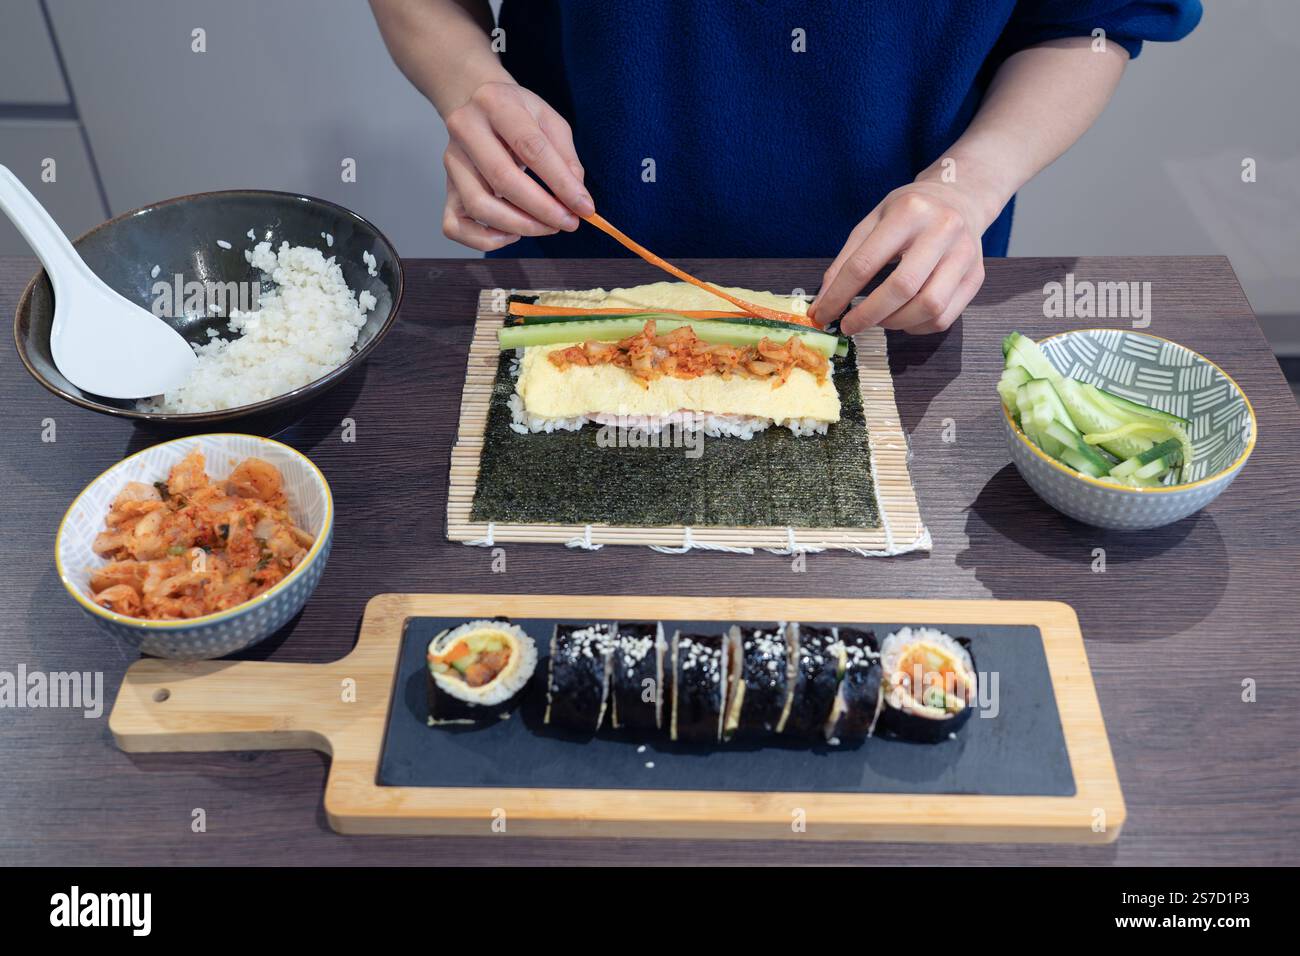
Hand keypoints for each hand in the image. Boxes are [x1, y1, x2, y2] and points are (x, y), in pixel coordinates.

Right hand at [442, 81, 593, 250]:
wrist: (476, 104)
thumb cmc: (518, 115)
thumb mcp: (549, 121)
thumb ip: (567, 158)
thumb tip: (577, 200)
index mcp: (495, 102)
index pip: (531, 148)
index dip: (561, 183)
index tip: (585, 208)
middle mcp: (465, 129)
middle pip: (503, 179)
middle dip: (542, 209)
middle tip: (568, 223)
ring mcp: (451, 161)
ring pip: (479, 206)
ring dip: (519, 226)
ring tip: (546, 227)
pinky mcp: (446, 188)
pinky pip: (455, 226)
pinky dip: (485, 239)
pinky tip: (511, 233)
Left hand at [809, 181, 988, 334]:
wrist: (960, 198)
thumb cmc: (909, 212)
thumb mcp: (873, 222)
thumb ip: (847, 260)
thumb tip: (824, 303)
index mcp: (909, 211)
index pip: (866, 263)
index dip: (840, 295)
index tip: (823, 315)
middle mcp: (942, 230)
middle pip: (902, 287)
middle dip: (868, 315)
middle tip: (849, 326)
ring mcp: (964, 254)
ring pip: (929, 307)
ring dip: (895, 323)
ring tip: (878, 319)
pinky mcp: (976, 276)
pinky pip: (944, 317)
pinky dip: (916, 327)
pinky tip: (902, 318)